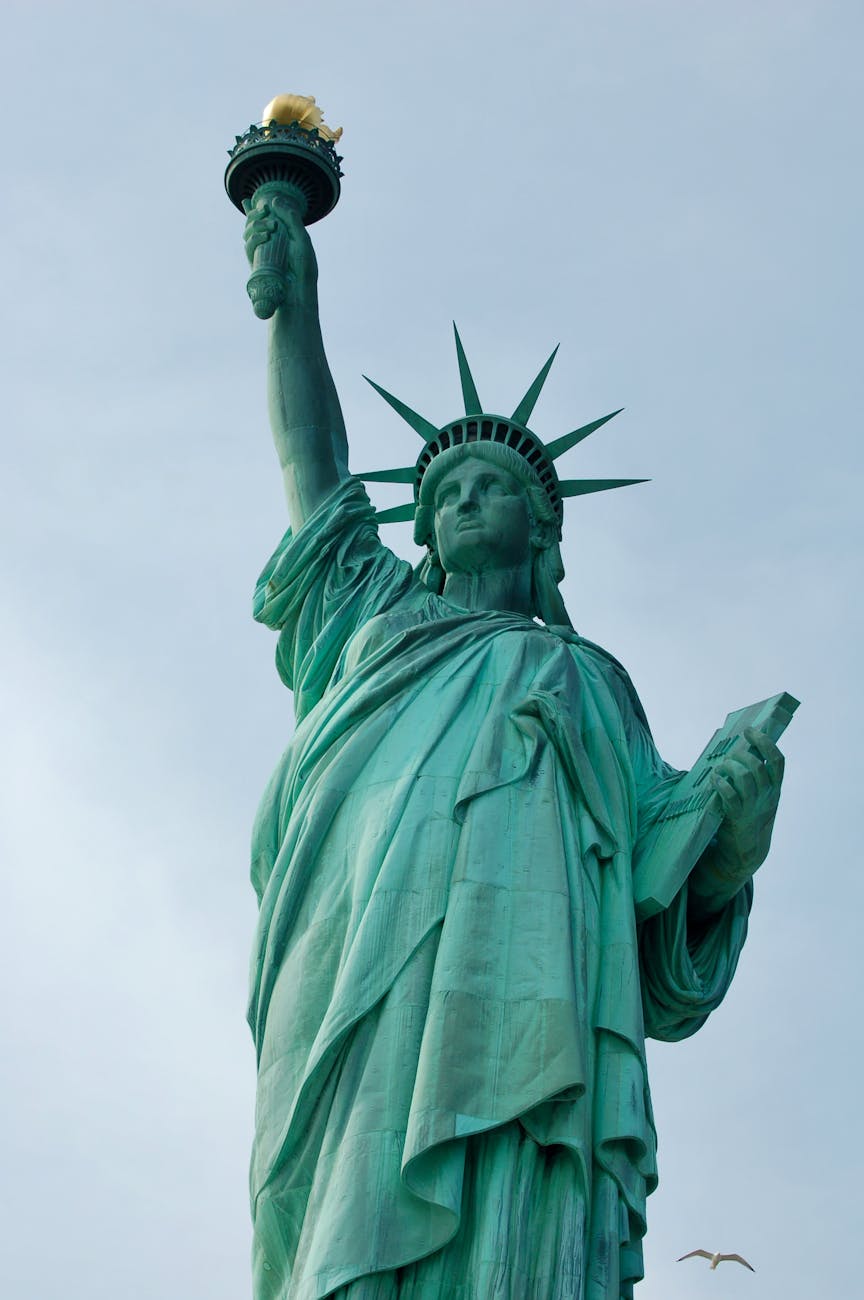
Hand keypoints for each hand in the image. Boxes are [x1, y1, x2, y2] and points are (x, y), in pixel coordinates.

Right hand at [242, 191, 318, 310]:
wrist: (298, 292)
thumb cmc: (303, 268)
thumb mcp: (301, 239)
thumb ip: (291, 218)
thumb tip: (274, 200)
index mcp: (280, 236)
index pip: (264, 219)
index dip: (254, 210)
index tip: (250, 200)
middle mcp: (268, 243)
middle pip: (253, 222)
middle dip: (256, 213)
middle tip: (265, 209)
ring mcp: (260, 252)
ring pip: (248, 231)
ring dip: (256, 224)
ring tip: (271, 226)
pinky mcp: (254, 263)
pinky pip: (248, 245)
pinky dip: (255, 237)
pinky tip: (265, 236)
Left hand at [710, 727, 784, 884]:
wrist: (746, 850)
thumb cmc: (749, 816)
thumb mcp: (760, 797)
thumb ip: (755, 777)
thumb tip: (740, 750)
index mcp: (775, 789)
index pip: (778, 761)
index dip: (765, 742)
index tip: (750, 731)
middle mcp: (767, 797)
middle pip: (758, 766)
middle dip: (740, 756)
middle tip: (729, 757)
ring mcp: (753, 807)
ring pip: (745, 778)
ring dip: (729, 767)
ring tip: (721, 767)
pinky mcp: (737, 817)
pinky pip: (729, 796)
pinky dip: (720, 783)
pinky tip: (714, 779)